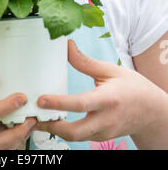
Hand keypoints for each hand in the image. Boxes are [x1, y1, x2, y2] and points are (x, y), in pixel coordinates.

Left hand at [32, 40, 167, 148]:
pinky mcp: (102, 138)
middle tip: (34, 118)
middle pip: (75, 132)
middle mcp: (106, 119)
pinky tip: (55, 122)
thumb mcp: (110, 70)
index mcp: (108, 99)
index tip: (41, 100)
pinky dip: (67, 132)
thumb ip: (85, 62)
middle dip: (52, 128)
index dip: (59, 103)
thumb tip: (67, 46)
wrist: (151, 111)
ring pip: (76, 138)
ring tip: (39, 120)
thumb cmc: (132, 88)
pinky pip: (81, 138)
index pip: (80, 104)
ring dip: (56, 131)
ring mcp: (105, 132)